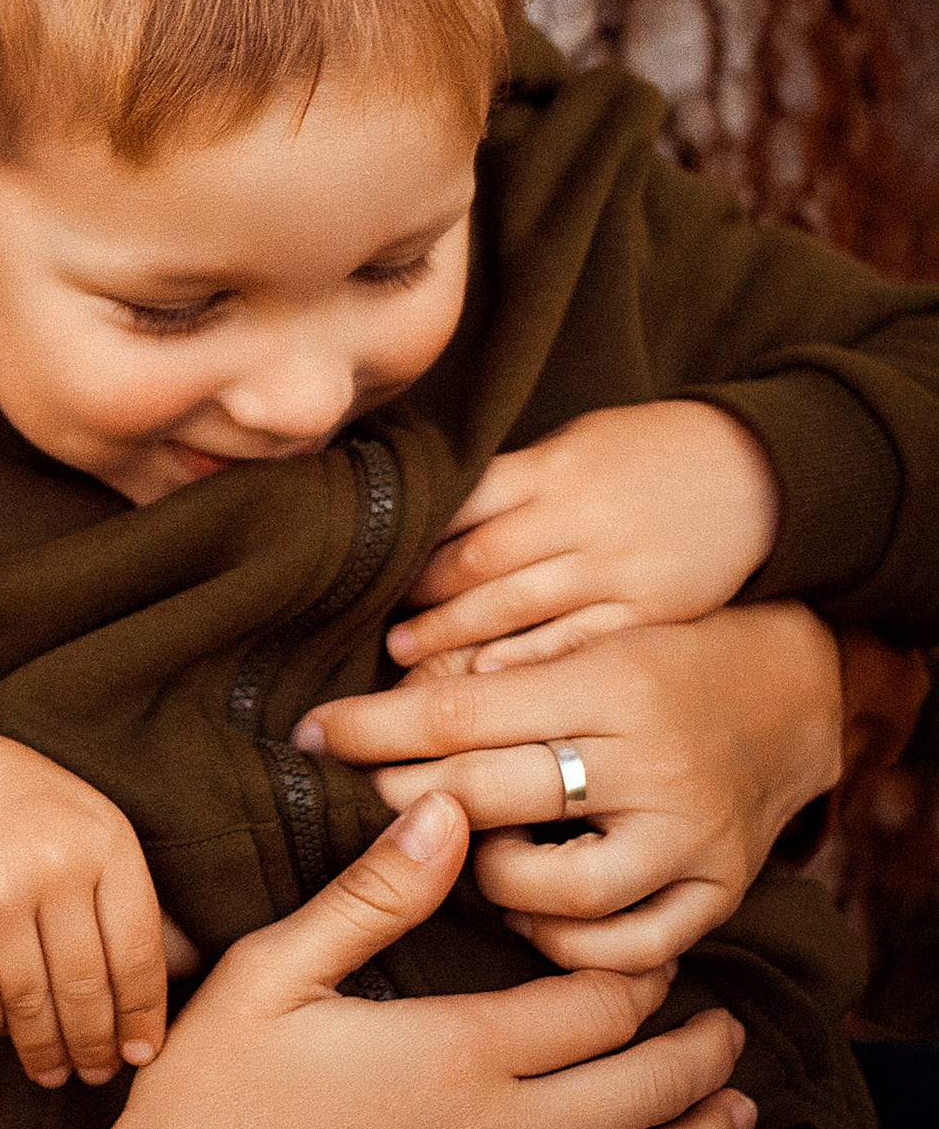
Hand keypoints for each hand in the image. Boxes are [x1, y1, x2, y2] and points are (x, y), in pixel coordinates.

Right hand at [0, 722, 169, 1087]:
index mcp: (103, 839)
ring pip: (30, 1003)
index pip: (139, 952)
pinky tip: (1, 1030)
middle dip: (95, 1045)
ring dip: (45, 1050)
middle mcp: (50, 862)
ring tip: (52, 1071)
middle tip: (96, 1074)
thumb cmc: (19, 807)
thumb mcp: (89, 824)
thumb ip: (128, 894)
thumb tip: (186, 972)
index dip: (143, 1015)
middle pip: (86, 987)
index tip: (141, 1053)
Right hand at [0, 793, 751, 1128]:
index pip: (596, 1002)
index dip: (639, 972)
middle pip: (644, 1088)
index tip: (656, 953)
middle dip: (699, 1050)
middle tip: (725, 1022)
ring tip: (736, 1103)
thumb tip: (446, 811)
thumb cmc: (203, 1108)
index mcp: (455, 1050)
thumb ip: (370, 895)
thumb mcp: (269, 974)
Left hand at [300, 602, 842, 970]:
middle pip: (486, 799)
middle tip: (358, 798)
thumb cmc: (661, 656)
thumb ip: (495, 670)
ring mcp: (688, 839)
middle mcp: (651, 764)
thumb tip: (376, 700)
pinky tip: (530, 913)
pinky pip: (621, 951)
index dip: (371, 728)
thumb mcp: (586, 636)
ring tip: (463, 854)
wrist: (794, 691)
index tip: (311, 732)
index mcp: (608, 683)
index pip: (458, 716)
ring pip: (549, 893)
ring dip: (483, 881)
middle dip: (402, 801)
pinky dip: (561, 943)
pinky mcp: (718, 894)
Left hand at [386, 402, 780, 669]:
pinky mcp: (653, 608)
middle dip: (423, 598)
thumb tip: (429, 517)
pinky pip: (580, 640)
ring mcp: (616, 564)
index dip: (411, 542)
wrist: (758, 468)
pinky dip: (528, 662)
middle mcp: (578, 515)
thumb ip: (512, 483)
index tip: (369, 570)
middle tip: (376, 631)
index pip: (460, 505)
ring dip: (456, 636)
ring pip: (519, 605)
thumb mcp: (576, 445)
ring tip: (406, 663)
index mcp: (551, 468)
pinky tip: (485, 683)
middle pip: (479, 560)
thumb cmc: (646, 454)